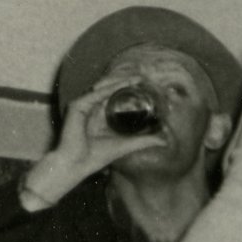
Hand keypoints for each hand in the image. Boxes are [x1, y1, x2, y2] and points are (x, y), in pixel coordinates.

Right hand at [24, 76, 166, 203]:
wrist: (76, 164)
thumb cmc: (96, 156)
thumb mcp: (126, 145)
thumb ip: (144, 141)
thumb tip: (164, 139)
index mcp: (100, 114)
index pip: (115, 96)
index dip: (129, 89)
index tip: (146, 85)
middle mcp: (91, 107)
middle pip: (110, 88)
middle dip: (127, 81)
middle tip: (144, 77)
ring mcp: (83, 105)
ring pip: (104, 87)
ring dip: (121, 80)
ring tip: (137, 77)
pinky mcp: (77, 106)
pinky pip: (96, 93)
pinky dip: (110, 88)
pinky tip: (123, 84)